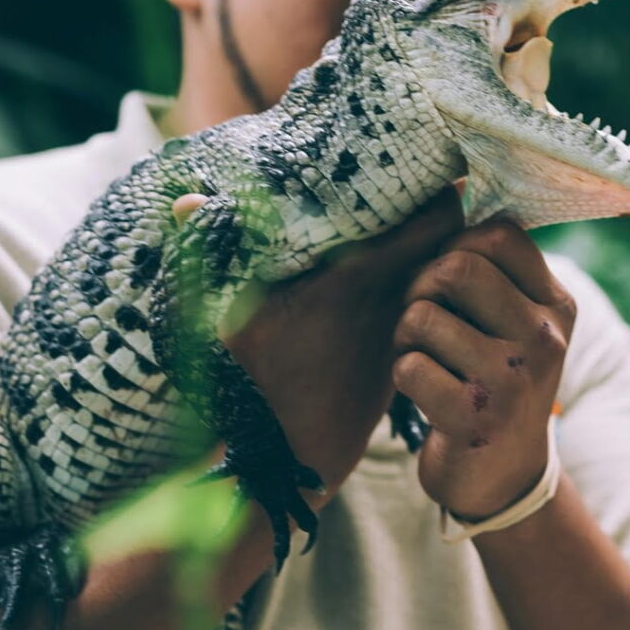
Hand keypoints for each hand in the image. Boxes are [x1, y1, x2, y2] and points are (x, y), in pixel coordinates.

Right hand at [176, 188, 462, 498]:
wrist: (286, 465)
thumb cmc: (253, 386)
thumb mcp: (226, 316)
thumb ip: (210, 251)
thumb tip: (184, 198)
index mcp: (358, 279)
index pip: (434, 220)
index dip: (444, 190)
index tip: (442, 165)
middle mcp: (392, 302)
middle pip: (445, 242)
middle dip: (443, 213)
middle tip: (434, 183)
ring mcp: (399, 332)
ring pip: (438, 275)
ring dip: (435, 251)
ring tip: (425, 220)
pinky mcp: (397, 358)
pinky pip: (425, 308)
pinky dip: (425, 286)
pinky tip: (408, 273)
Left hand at [392, 220, 575, 519]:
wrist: (504, 474)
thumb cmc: (496, 377)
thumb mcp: (516, 321)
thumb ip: (494, 268)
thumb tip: (450, 191)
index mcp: (557, 304)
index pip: (496, 233)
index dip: (453, 244)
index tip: (448, 276)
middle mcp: (544, 338)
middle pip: (455, 265)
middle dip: (420, 285)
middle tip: (423, 315)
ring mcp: (511, 381)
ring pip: (421, 315)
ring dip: (405, 335)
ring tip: (423, 356)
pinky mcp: (475, 420)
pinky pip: (408, 365)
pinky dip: (403, 375)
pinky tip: (424, 393)